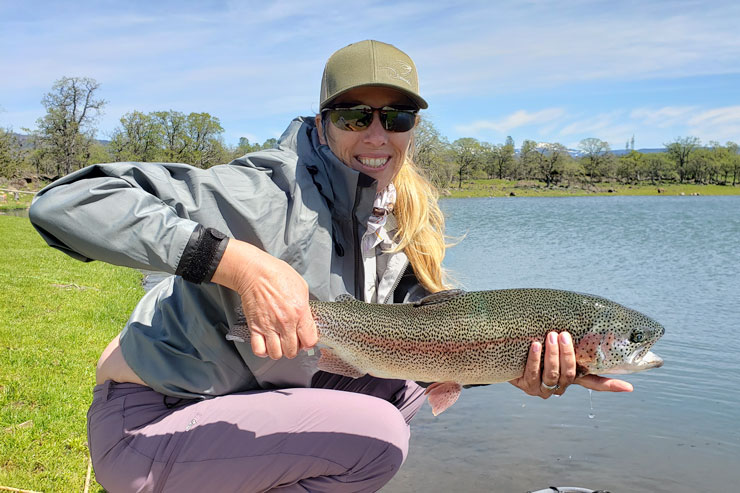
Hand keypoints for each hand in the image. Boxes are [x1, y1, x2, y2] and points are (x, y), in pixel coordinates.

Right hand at [211, 239, 317, 359]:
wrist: (255, 272)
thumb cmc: (277, 275)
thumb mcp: (302, 287)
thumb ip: (306, 307)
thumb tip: (307, 320)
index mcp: (300, 312)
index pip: (310, 341)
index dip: (308, 342)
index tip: (305, 338)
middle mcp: (285, 323)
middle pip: (292, 351)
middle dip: (294, 348)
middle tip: (291, 340)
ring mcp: (269, 326)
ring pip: (276, 354)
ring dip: (279, 351)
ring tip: (279, 342)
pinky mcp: (255, 327)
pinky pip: (259, 350)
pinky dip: (263, 351)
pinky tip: (266, 343)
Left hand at [509, 331, 632, 398]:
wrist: (507, 354)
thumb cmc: (535, 345)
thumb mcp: (553, 344)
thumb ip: (568, 340)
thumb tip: (583, 318)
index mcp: (572, 377)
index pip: (594, 383)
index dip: (610, 385)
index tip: (628, 387)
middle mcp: (560, 386)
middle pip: (569, 374)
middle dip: (567, 354)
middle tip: (563, 334)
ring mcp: (543, 388)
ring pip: (552, 374)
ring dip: (552, 355)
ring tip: (549, 336)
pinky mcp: (527, 386)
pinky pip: (532, 373)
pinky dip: (534, 358)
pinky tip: (534, 345)